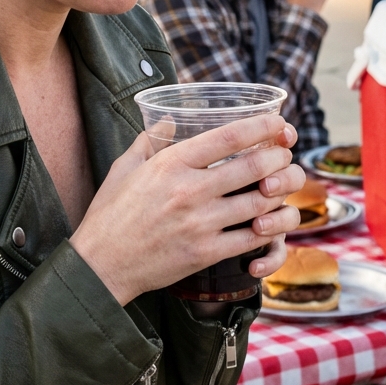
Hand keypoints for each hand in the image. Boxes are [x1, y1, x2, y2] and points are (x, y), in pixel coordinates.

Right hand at [70, 114, 304, 304]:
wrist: (100, 265)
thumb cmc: (110, 214)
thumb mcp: (125, 168)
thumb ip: (150, 140)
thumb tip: (169, 119)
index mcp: (171, 164)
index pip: (228, 137)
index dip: (261, 127)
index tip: (278, 123)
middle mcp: (190, 190)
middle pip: (252, 167)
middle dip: (278, 158)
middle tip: (285, 155)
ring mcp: (200, 224)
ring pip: (259, 202)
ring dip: (279, 192)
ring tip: (283, 185)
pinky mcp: (206, 253)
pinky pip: (250, 238)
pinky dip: (268, 228)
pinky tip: (271, 220)